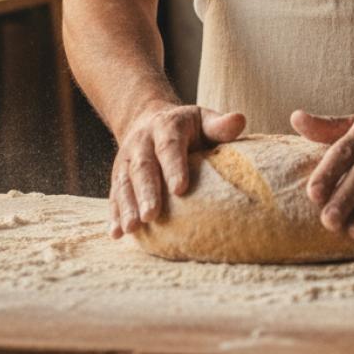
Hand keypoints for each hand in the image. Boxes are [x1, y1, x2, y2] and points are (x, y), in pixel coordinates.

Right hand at [110, 104, 243, 237]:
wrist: (149, 120)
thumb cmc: (187, 128)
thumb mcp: (203, 120)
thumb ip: (219, 125)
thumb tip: (240, 120)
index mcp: (166, 127)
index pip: (169, 146)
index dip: (174, 166)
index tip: (180, 189)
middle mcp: (142, 142)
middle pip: (143, 167)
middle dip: (147, 192)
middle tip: (152, 216)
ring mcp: (127, 160)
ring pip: (124, 182)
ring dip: (127, 206)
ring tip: (132, 228)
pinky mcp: (118, 176)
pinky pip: (114, 194)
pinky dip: (114, 214)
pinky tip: (116, 233)